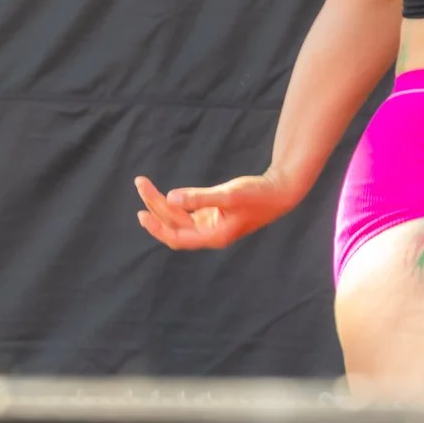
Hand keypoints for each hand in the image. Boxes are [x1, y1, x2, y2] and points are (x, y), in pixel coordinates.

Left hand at [134, 168, 301, 250]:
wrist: (282, 191)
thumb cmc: (258, 194)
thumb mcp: (229, 195)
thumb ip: (199, 197)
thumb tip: (169, 197)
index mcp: (214, 236)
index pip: (177, 238)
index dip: (157, 227)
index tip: (142, 213)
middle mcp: (211, 234)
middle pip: (174, 225)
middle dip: (155, 207)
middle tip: (141, 185)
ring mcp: (212, 224)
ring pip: (179, 218)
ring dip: (162, 204)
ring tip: (145, 187)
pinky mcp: (215, 214)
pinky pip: (188, 213)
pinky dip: (175, 204)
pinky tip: (166, 195)